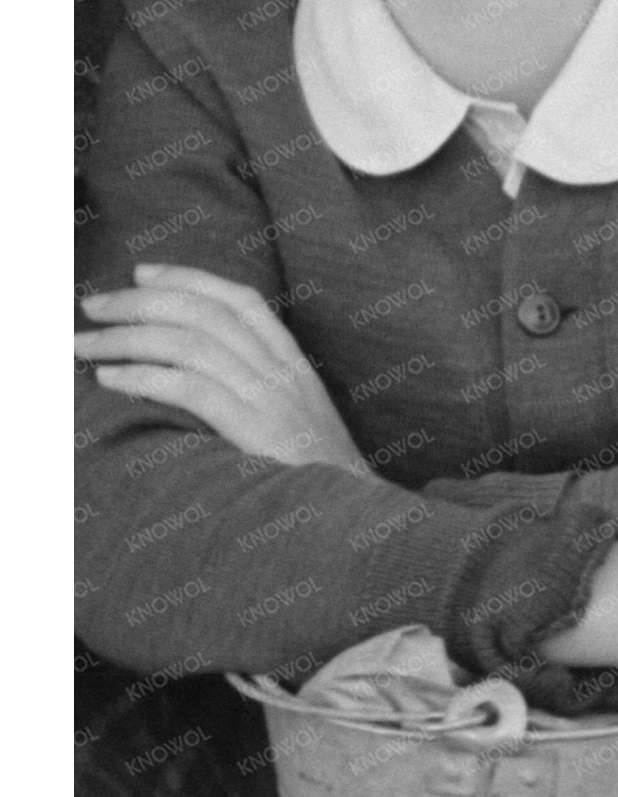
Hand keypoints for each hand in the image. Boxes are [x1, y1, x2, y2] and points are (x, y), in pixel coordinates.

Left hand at [79, 264, 367, 472]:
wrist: (356, 523)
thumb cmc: (316, 483)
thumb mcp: (298, 425)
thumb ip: (259, 394)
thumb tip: (191, 375)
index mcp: (295, 367)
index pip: (242, 302)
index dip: (189, 279)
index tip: (142, 273)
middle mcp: (284, 375)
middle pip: (205, 314)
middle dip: (140, 302)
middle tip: (91, 307)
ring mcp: (272, 402)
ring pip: (190, 344)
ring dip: (125, 338)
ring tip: (82, 346)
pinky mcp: (256, 432)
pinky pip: (191, 388)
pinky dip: (143, 377)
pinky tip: (109, 380)